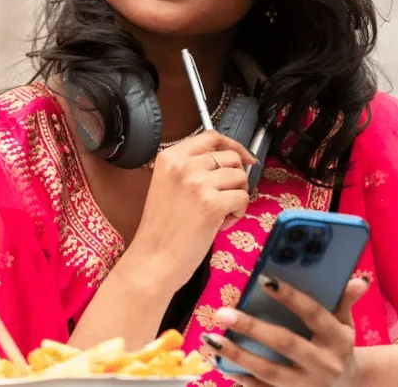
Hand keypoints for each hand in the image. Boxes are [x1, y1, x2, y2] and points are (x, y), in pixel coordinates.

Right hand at [125, 131, 256, 292]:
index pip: (211, 136)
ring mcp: (198, 183)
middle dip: (236, 178)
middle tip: (225, 198)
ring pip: (240, 177)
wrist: (153, 260)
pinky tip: (222, 224)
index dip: (233, 145)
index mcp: (170, 157)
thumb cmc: (162, 229)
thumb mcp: (168, 186)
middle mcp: (184, 165)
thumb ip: (191, 169)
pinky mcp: (213, 203)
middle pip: (230, 157)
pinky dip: (239, 212)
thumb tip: (231, 162)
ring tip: (221, 214)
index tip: (244, 157)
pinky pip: (243, 198)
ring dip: (238, 195)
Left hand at [201, 275, 369, 386]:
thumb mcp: (347, 322)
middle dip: (252, 328)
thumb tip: (358, 279)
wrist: (350, 386)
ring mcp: (305, 386)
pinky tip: (218, 361)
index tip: (264, 279)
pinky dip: (238, 376)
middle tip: (223, 312)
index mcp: (338, 339)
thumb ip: (346, 299)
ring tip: (211, 338)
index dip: (290, 297)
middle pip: (285, 344)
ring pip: (267, 371)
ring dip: (236, 355)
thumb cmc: (339, 345)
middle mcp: (323, 364)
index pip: (313, 314)